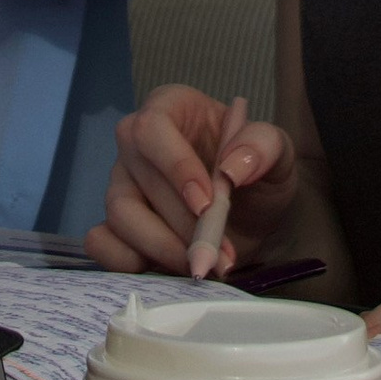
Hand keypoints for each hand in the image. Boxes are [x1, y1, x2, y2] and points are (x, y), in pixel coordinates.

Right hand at [89, 85, 298, 277]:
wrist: (255, 216)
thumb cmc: (259, 174)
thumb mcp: (279, 153)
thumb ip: (263, 147)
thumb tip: (231, 168)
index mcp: (171, 108)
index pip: (152, 129)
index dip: (174, 167)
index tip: (207, 204)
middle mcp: (137, 143)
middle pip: (138, 178)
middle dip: (182, 224)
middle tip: (219, 256)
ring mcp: (121, 184)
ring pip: (119, 214)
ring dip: (162, 247)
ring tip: (203, 265)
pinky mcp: (114, 225)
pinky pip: (101, 243)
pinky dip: (126, 262)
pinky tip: (166, 270)